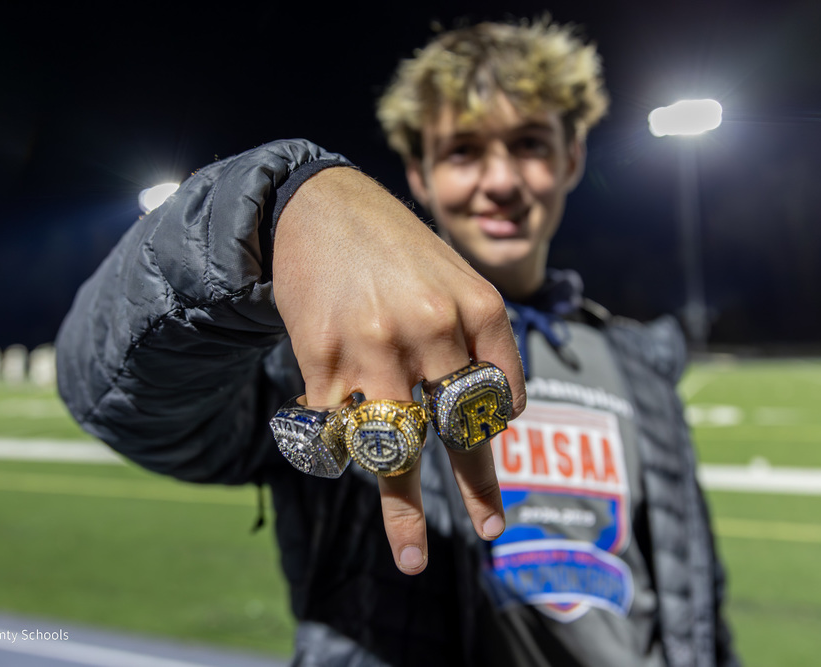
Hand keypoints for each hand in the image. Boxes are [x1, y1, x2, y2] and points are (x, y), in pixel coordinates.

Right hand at [273, 167, 525, 573]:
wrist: (316, 204)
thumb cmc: (393, 247)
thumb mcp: (454, 273)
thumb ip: (479, 335)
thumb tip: (494, 417)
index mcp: (477, 305)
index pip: (504, 396)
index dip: (495, 425)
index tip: (484, 439)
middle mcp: (430, 328)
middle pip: (460, 431)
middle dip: (477, 489)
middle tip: (491, 530)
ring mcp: (373, 347)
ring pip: (396, 448)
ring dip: (404, 512)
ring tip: (414, 559)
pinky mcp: (321, 360)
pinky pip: (338, 429)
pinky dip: (339, 450)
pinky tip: (332, 444)